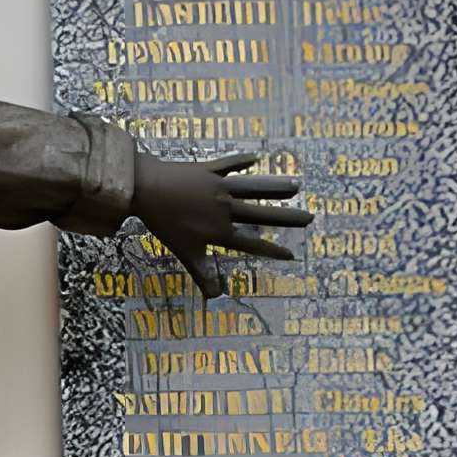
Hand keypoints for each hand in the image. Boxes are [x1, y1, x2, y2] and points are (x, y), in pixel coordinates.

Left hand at [134, 148, 311, 299]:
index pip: (252, 245)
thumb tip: (215, 297)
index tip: (292, 255)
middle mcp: (226, 209)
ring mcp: (219, 187)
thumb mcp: (185, 253)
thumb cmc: (165, 224)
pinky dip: (242, 161)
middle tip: (310, 218)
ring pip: (253, 188)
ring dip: (275, 187)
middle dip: (287, 218)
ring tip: (296, 186)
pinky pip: (230, 165)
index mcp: (220, 231)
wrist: (147, 190)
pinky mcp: (210, 170)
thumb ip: (203, 273)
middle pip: (262, 215)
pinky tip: (257, 158)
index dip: (272, 251)